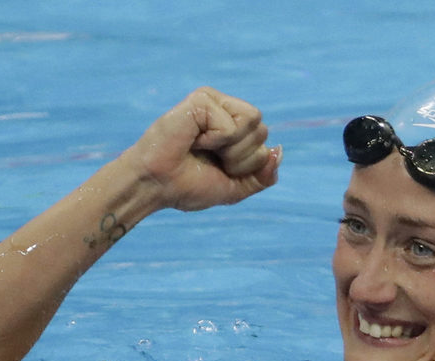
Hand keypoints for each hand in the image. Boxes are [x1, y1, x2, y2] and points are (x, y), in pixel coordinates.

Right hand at [123, 87, 280, 211]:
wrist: (156, 186)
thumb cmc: (188, 186)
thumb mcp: (235, 187)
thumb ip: (262, 176)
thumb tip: (278, 150)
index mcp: (235, 130)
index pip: (265, 145)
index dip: (246, 166)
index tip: (218, 168)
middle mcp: (226, 111)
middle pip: (262, 131)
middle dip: (240, 157)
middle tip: (209, 158)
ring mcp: (214, 101)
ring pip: (254, 122)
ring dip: (231, 148)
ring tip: (202, 147)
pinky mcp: (203, 98)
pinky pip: (232, 124)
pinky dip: (215, 139)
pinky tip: (193, 139)